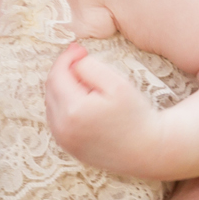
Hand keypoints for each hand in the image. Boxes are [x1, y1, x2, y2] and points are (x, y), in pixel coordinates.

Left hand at [44, 41, 168, 177]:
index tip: (80, 49)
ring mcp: (64, 141)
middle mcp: (62, 129)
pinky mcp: (69, 148)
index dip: (66, 58)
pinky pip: (58, 119)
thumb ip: (91, 68)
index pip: (57, 75)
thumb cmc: (135, 116)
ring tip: (88, 83)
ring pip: (53, 104)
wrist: (147, 150)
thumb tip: (73, 65)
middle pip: (51, 89)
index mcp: (72, 111)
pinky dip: (66, 105)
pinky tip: (85, 101)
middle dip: (64, 71)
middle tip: (83, 59)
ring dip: (64, 88)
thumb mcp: (117, 84)